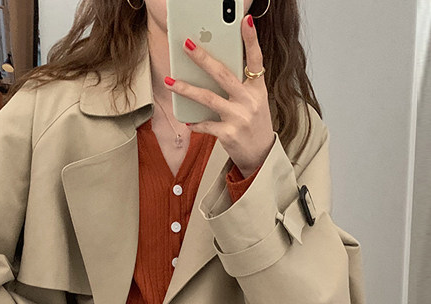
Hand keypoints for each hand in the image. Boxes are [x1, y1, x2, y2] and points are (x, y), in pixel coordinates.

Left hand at [163, 14, 274, 176]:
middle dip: (202, 58)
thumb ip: (239, 85)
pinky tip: (187, 120)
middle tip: (186, 44)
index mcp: (258, 88)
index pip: (256, 59)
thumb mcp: (254, 101)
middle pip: (223, 74)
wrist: (260, 155)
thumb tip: (211, 69)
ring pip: (208, 98)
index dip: (251, 40)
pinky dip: (195, 123)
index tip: (244, 21)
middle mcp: (250, 101)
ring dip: (186, 89)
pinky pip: (206, 124)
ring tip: (169, 81)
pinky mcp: (229, 134)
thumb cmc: (254, 124)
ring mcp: (239, 117)